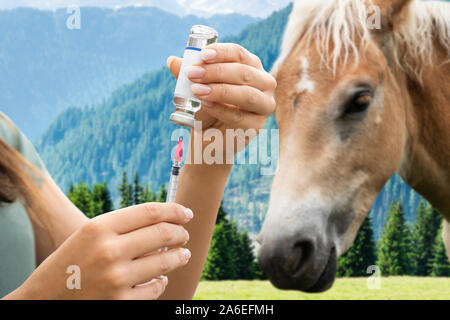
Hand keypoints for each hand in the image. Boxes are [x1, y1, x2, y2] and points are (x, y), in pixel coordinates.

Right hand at [7, 203, 192, 299]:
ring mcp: (116, 279)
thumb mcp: (89, 235)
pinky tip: (160, 278)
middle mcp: (108, 251)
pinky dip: (162, 282)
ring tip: (183, 254)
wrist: (43, 301)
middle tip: (184, 235)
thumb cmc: (70, 263)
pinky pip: (156, 288)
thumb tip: (165, 220)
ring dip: (180, 256)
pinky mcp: (120, 303)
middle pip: (163, 234)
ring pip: (165, 261)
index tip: (186, 213)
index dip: (174, 210)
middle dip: (180, 233)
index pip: (150, 212)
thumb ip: (123, 226)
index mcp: (99, 228)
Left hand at [167, 43, 276, 156]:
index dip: (221, 52)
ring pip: (246, 95)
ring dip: (220, 91)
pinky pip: (240, 117)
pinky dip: (221, 110)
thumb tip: (172, 61)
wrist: (209, 140)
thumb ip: (186, 76)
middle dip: (216, 72)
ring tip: (197, 91)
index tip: (202, 55)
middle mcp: (263, 83)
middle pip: (244, 72)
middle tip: (192, 74)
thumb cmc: (205, 109)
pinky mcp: (257, 126)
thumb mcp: (195, 90)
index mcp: (250, 66)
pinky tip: (206, 106)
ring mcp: (264, 105)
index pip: (239, 54)